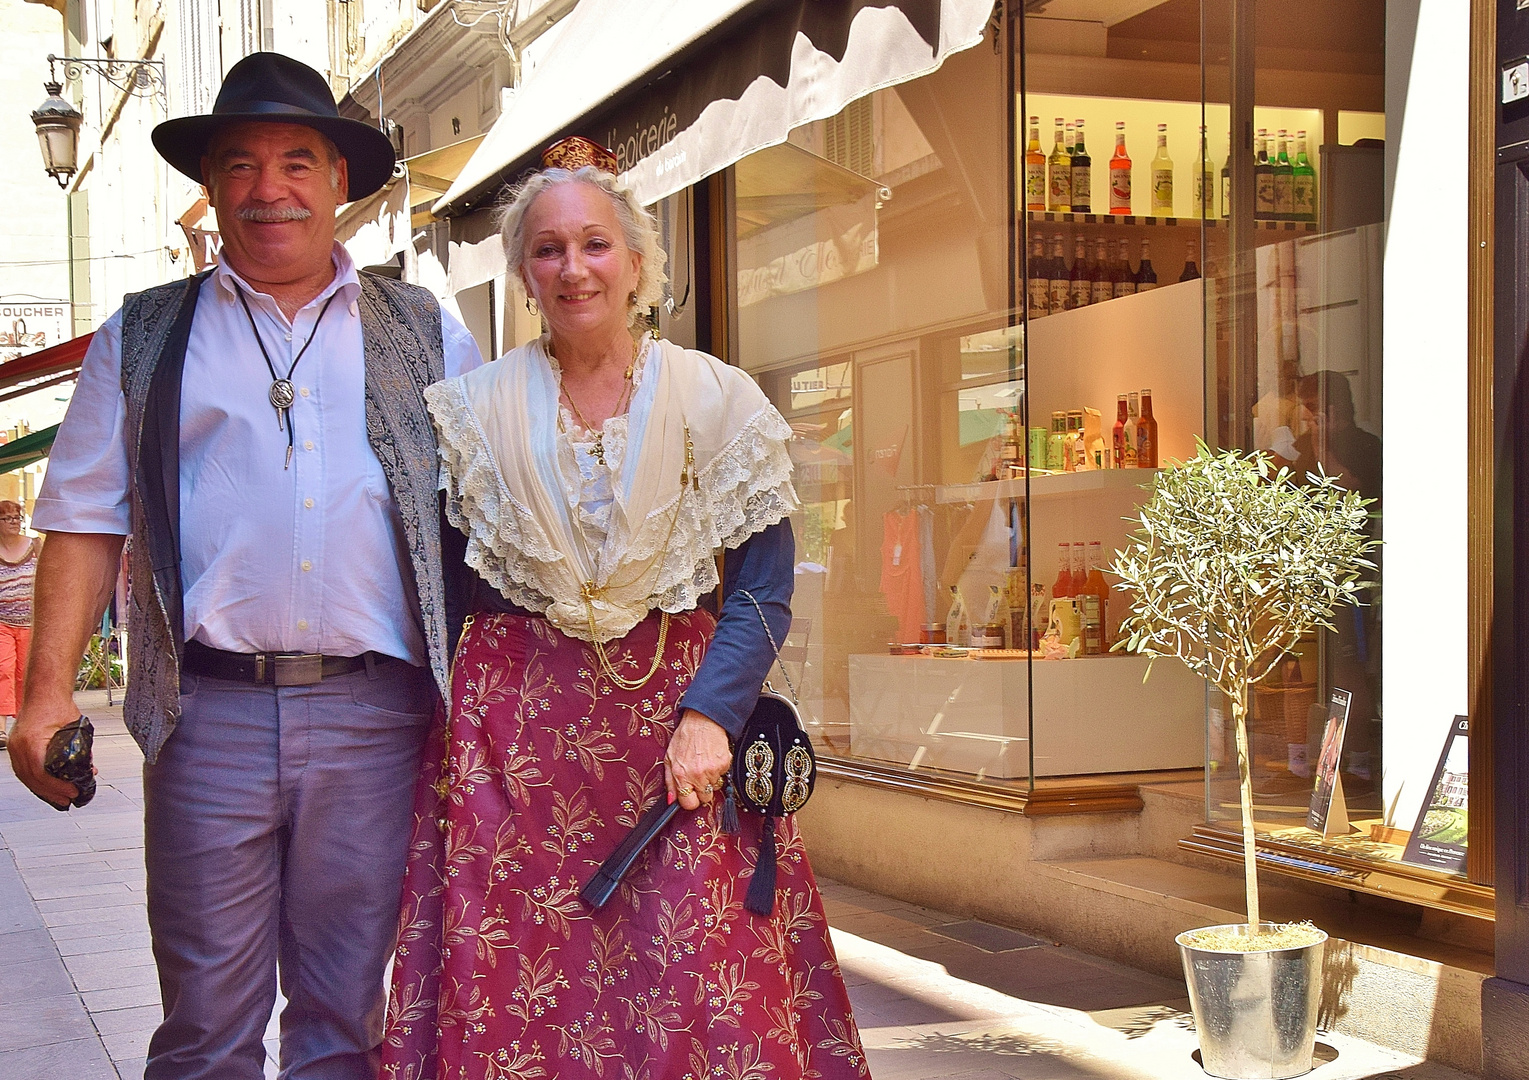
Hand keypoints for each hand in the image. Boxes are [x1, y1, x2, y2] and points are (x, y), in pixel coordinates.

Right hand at [9, 693, 87, 809]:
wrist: (43, 693)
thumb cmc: (56, 705)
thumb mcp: (75, 728)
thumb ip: (81, 749)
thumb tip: (89, 768)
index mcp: (32, 742)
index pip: (41, 773)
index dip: (56, 787)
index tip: (71, 791)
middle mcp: (18, 746)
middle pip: (31, 779)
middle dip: (51, 793)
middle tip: (67, 800)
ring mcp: (14, 747)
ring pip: (25, 777)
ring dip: (42, 789)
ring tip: (59, 797)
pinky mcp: (16, 747)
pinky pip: (23, 769)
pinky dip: (35, 780)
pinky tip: (46, 787)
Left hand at [664, 709, 731, 811]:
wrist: (702, 721)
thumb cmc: (684, 737)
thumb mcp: (669, 758)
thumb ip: (669, 782)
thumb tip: (671, 800)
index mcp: (681, 775)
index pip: (689, 804)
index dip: (690, 800)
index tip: (691, 794)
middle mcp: (697, 775)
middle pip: (705, 799)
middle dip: (702, 790)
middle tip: (698, 776)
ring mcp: (712, 771)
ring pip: (715, 787)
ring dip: (710, 779)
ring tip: (704, 763)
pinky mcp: (724, 765)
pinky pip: (723, 776)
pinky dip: (718, 770)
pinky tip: (711, 758)